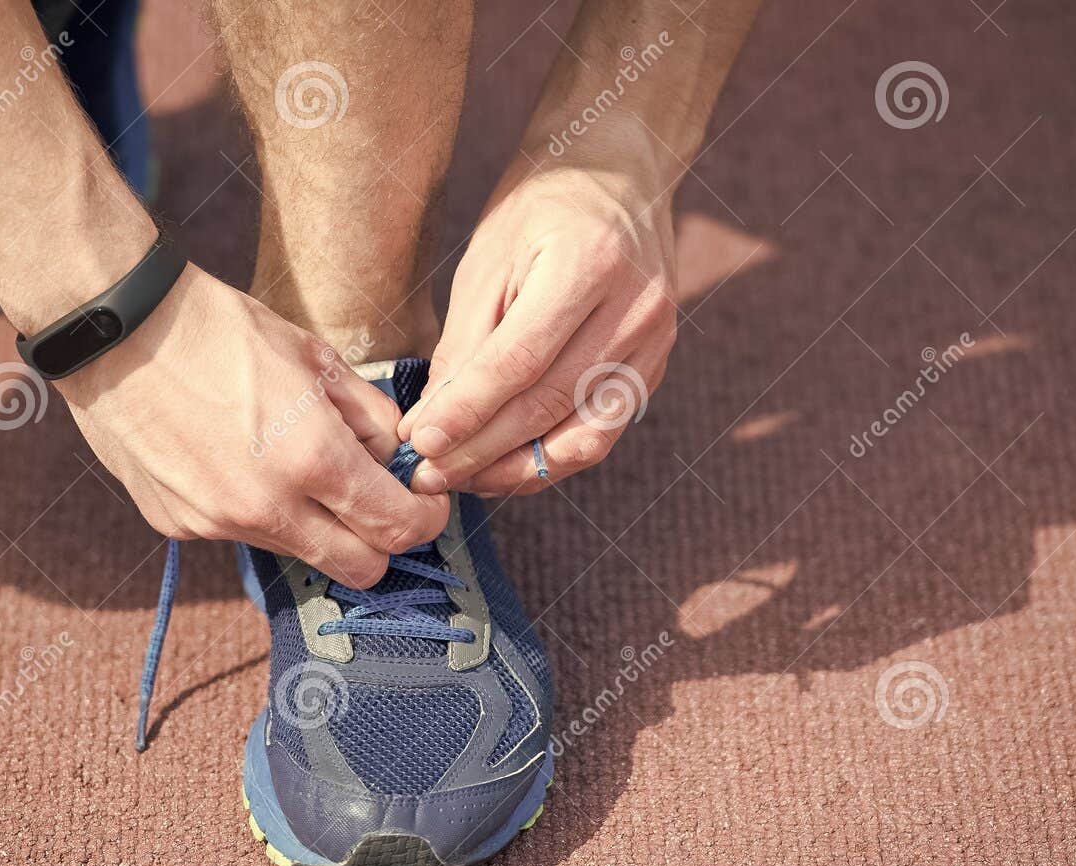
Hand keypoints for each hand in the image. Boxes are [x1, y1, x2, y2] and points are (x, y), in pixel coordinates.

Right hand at [60, 267, 448, 587]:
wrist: (114, 330)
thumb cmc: (220, 329)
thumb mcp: (316, 357)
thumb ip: (369, 418)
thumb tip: (395, 458)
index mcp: (312, 458)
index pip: (396, 527)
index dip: (424, 520)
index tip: (423, 503)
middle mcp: (267, 507)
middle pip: (359, 569)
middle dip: (380, 542)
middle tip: (377, 502)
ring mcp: (219, 524)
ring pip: (300, 552)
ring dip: (317, 524)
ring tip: (294, 463)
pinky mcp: (180, 526)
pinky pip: (242, 534)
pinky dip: (258, 510)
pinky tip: (236, 459)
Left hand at [400, 143, 676, 495]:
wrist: (620, 174)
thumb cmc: (542, 208)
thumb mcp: (489, 257)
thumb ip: (465, 342)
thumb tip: (434, 422)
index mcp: (589, 263)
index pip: (518, 361)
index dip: (466, 411)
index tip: (420, 442)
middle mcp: (634, 308)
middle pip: (547, 403)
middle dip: (481, 449)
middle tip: (430, 474)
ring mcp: (655, 342)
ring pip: (581, 435)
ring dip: (516, 469)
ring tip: (464, 480)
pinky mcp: (655, 367)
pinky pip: (600, 431)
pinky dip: (550, 459)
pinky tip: (505, 467)